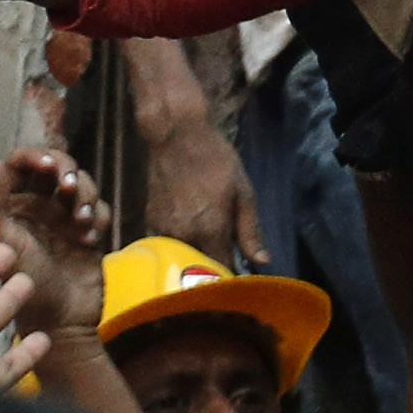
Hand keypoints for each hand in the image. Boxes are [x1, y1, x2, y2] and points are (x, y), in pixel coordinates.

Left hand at [0, 150, 111, 343]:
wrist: (63, 323)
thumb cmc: (25, 286)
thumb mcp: (4, 242)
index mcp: (11, 206)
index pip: (20, 164)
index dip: (33, 157)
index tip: (46, 166)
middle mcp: (37, 208)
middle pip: (56, 165)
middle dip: (65, 170)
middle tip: (67, 188)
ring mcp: (65, 220)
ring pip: (82, 184)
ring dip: (84, 194)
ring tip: (81, 221)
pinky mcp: (90, 233)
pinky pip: (102, 208)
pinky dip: (98, 216)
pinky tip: (89, 238)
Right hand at [141, 116, 265, 267]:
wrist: (177, 137)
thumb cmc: (217, 161)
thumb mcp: (243, 193)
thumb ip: (250, 231)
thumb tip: (262, 261)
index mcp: (210, 230)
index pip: (221, 269)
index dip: (231, 275)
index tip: (239, 275)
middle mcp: (183, 236)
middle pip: (198, 266)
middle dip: (211, 267)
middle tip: (224, 258)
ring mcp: (163, 229)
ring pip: (182, 255)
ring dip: (194, 254)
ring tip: (207, 241)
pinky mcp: (150, 220)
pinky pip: (168, 241)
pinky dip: (179, 240)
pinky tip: (189, 226)